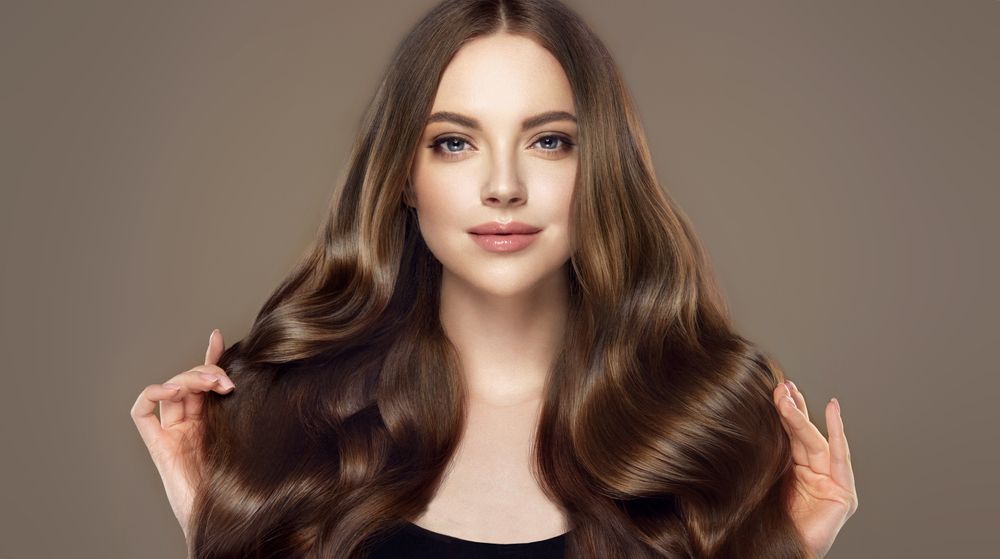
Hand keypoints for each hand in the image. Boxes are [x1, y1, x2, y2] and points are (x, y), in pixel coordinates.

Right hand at [130, 329, 235, 539]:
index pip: (209, 382)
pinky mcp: (158, 445)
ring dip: (188, 378)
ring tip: (210, 383)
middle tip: (226, 380)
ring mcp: (173, 434)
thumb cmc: (245, 487)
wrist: (226, 521)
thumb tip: (280, 389)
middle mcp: (191, 425)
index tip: (219, 338)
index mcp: (213, 423)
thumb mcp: (254, 440)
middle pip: (190, 382)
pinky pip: (142, 411)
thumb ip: (254, 415)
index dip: (212, 359)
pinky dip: (154, 393)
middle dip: (206, 371)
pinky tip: (173, 390)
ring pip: (171, 389)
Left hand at [772, 380, 858, 557]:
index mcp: (791, 473)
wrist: (778, 553)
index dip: (781, 414)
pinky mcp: (843, 493)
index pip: (786, 438)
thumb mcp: (761, 481)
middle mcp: (812, 476)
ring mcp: (829, 483)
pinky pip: (838, 457)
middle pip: (801, 436)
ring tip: (790, 394)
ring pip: (815, 442)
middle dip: (791, 409)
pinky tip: (832, 409)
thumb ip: (761, 456)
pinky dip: (836, 431)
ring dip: (801, 416)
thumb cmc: (764, 524)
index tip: (773, 390)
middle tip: (780, 386)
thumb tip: (739, 424)